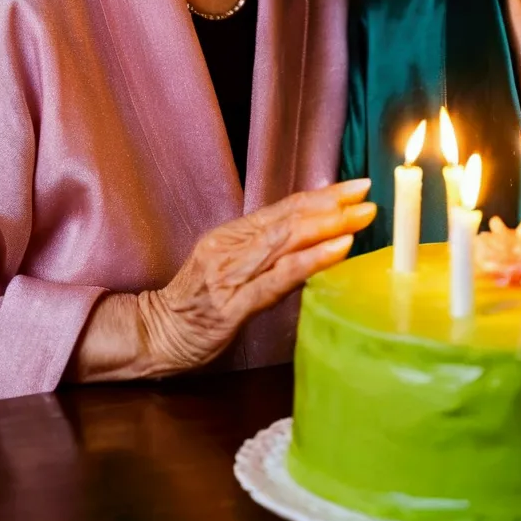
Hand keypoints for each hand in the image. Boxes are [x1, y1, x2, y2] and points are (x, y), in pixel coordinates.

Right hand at [137, 179, 374, 375]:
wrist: (152, 334)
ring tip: (361, 217)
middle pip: (290, 219)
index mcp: (232, 235)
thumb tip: (311, 236)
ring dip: (328, 226)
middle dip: (333, 206)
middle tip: (368, 195)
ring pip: (286, 242)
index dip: (322, 196)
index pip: (285, 208)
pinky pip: (279, 278)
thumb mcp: (229, 267)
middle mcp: (232, 246)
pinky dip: (312, 260)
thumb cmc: (196, 303)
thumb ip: (264, 252)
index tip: (356, 186)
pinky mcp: (233, 304)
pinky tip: (339, 249)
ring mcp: (232, 274)